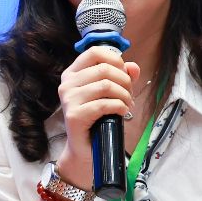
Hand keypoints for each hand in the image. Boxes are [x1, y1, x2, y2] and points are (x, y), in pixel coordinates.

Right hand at [55, 46, 139, 189]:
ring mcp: (69, 99)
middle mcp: (67, 84)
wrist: (86, 148)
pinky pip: (104, 104)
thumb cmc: (98, 118)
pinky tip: (123, 112)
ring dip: (124, 95)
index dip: (115, 59)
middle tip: (130, 95)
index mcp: (73, 73)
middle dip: (124, 81)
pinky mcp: (74, 116)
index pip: (94, 52)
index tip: (125, 73)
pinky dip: (119, 106)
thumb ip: (122, 77)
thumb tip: (134, 67)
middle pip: (104, 69)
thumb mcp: (111, 93)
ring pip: (106, 85)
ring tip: (127, 105)